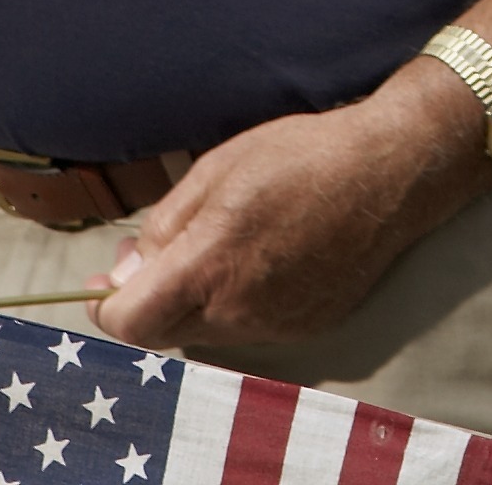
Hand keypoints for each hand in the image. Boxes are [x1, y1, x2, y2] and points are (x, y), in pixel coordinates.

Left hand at [88, 73, 486, 355]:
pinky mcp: (303, 329)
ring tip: (221, 245)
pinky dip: (237, 303)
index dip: (108, 307)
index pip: (131, 323)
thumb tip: (123, 272)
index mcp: (210, 266)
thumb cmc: (299, 157)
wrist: (387, 173)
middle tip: (159, 256)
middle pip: (164, 333)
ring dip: (195, 301)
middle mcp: (239, 310)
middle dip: (149, 301)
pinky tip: (261, 258)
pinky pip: (247, 327)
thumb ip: (161, 229)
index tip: (104, 285)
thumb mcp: (214, 170)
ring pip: (206, 331)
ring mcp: (274, 326)